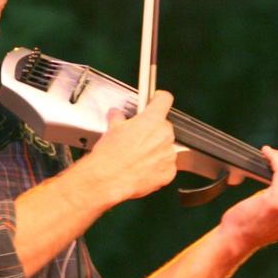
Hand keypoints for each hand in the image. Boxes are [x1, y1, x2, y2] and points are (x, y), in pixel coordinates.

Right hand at [82, 91, 177, 206]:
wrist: (108, 178)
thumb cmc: (110, 155)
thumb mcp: (112, 128)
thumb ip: (118, 117)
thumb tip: (116, 115)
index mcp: (152, 119)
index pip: (164, 99)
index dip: (158, 99)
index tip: (156, 101)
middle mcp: (164, 135)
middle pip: (164, 126)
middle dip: (153, 130)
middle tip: (138, 138)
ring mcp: (168, 154)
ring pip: (166, 146)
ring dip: (155, 149)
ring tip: (138, 156)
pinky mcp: (169, 172)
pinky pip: (167, 165)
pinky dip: (158, 166)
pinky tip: (143, 168)